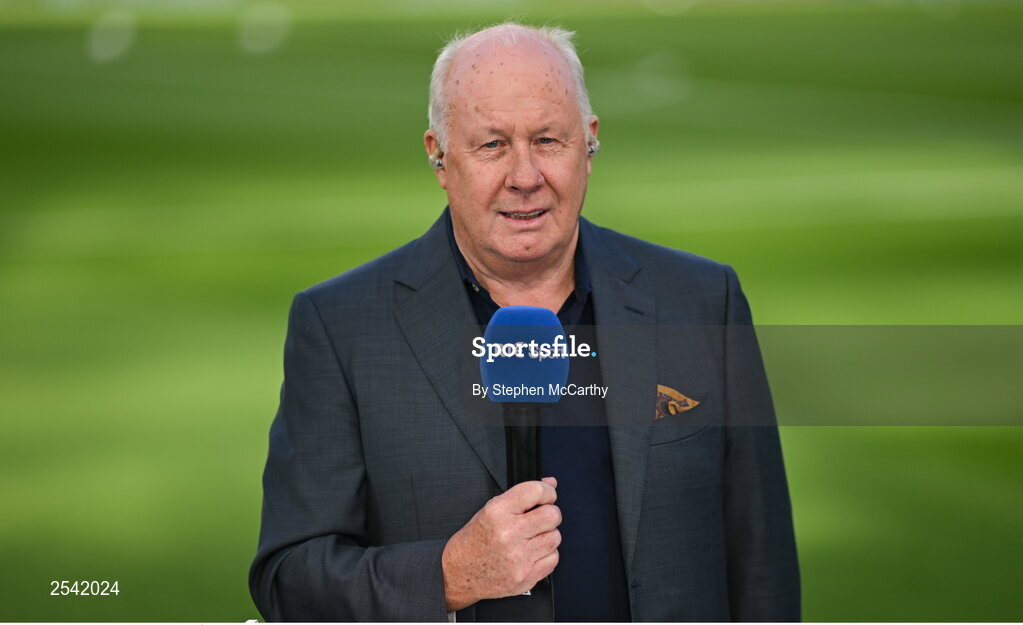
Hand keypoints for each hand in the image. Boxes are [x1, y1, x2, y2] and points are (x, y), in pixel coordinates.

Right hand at [441, 477, 560, 610]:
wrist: (459, 573)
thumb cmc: (474, 541)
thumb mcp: (490, 510)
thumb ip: (522, 495)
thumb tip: (550, 483)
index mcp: (497, 512)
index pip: (536, 491)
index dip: (547, 491)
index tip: (548, 495)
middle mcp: (508, 533)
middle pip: (552, 515)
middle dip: (550, 514)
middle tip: (540, 518)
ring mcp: (518, 557)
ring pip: (555, 537)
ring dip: (547, 536)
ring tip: (531, 538)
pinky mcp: (525, 577)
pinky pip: (553, 559)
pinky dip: (546, 555)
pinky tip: (531, 553)